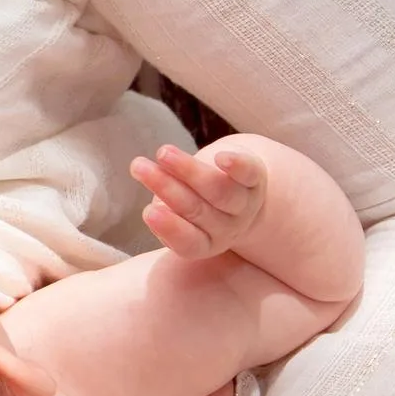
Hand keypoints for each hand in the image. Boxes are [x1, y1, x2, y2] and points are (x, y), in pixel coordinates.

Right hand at [130, 143, 267, 258]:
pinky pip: (249, 173)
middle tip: (139, 168)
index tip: (148, 212)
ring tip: (163, 153)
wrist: (234, 184)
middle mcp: (228, 227)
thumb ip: (164, 212)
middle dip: (166, 187)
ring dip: (189, 170)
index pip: (189, 242)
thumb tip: (153, 210)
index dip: (170, 228)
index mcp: (206, 243)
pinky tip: (222, 157)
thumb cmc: (194, 201)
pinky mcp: (255, 177)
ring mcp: (245, 203)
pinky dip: (237, 165)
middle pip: (197, 210)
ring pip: (218, 190)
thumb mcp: (175, 213)